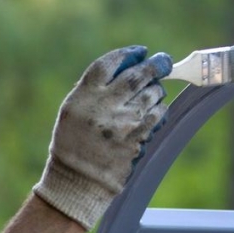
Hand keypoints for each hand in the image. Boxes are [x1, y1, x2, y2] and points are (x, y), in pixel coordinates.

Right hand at [34, 46, 171, 229]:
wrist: (76, 180)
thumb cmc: (73, 144)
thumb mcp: (72, 112)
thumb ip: (94, 90)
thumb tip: (127, 68)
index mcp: (83, 97)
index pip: (108, 64)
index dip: (128, 54)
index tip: (139, 52)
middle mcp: (103, 106)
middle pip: (137, 75)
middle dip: (154, 65)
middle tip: (161, 62)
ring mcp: (123, 123)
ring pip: (152, 93)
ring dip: (156, 90)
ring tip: (152, 93)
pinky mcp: (138, 138)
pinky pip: (158, 115)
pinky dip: (158, 110)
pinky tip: (152, 112)